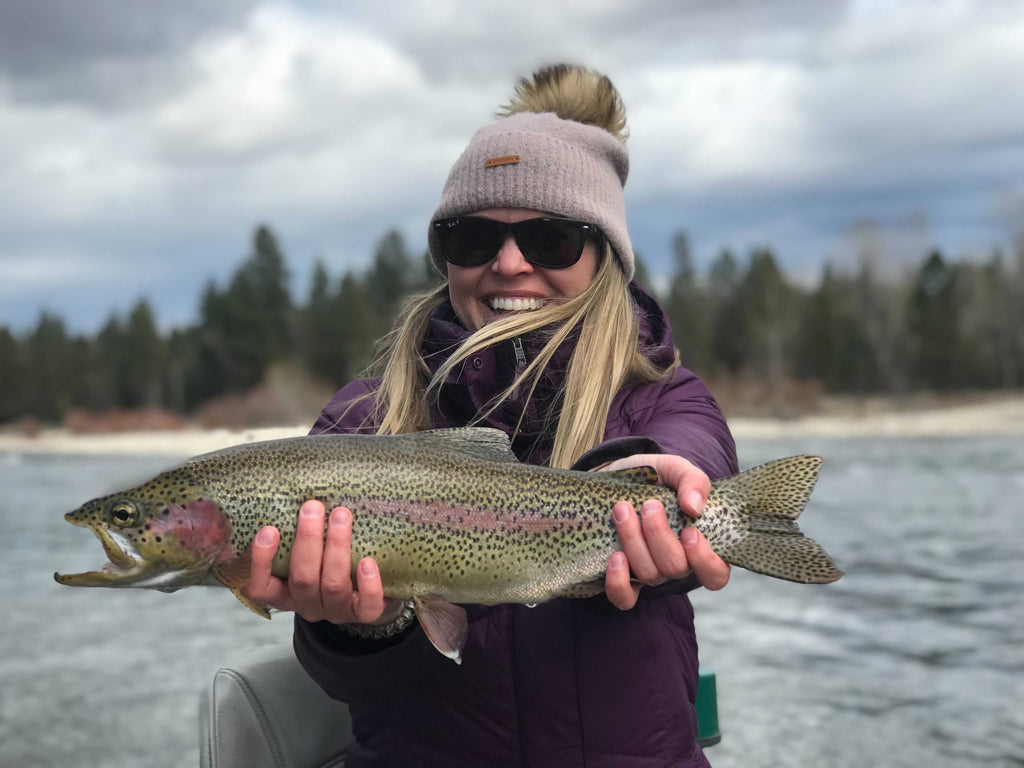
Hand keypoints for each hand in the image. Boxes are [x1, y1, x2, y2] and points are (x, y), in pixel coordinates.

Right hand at [241, 500, 402, 624]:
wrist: (367, 592)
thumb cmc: (327, 561)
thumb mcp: (306, 550)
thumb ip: (295, 530)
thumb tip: (295, 484)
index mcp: (284, 592)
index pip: (259, 586)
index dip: (261, 562)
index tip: (269, 529)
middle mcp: (307, 604)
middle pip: (303, 579)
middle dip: (308, 541)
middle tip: (312, 507)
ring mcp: (336, 611)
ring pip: (333, 586)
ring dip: (336, 548)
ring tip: (341, 515)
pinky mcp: (364, 615)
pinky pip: (367, 607)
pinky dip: (368, 584)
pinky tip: (368, 561)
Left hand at [600, 453, 730, 608]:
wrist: (617, 476)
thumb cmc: (655, 477)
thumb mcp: (677, 469)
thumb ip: (693, 481)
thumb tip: (693, 507)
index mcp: (700, 544)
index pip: (716, 574)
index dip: (705, 561)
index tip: (690, 532)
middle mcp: (677, 564)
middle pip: (675, 568)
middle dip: (659, 535)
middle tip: (649, 505)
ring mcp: (650, 572)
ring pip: (649, 574)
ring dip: (634, 541)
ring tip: (622, 510)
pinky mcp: (624, 577)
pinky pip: (624, 598)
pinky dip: (619, 582)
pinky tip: (615, 556)